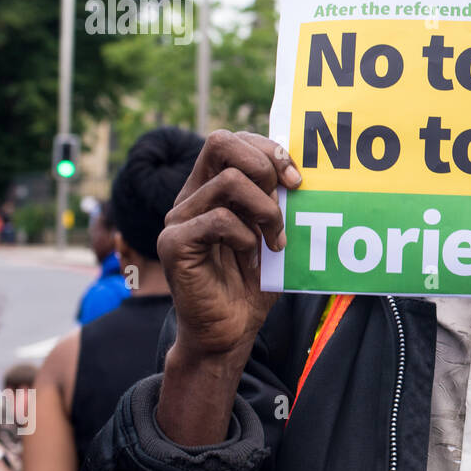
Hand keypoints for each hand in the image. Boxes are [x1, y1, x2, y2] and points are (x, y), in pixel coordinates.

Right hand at [158, 130, 300, 365]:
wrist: (230, 330)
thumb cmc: (254, 282)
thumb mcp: (273, 232)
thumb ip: (277, 200)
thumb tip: (297, 170)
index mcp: (211, 187)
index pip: (232, 140)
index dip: (268, 150)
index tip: (296, 180)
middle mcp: (190, 196)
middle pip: (220, 142)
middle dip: (264, 166)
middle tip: (285, 200)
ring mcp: (178, 219)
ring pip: (229, 181)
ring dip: (266, 210)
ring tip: (275, 240)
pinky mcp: (173, 244)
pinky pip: (219, 220)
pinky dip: (246, 236)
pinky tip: (251, 256)